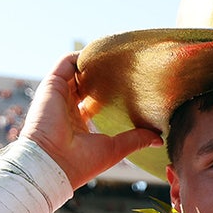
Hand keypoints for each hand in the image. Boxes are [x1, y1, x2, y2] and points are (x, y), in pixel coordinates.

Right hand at [21, 52, 161, 187]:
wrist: (53, 162)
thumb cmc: (81, 162)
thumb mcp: (116, 148)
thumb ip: (136, 140)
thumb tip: (159, 140)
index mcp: (78, 124)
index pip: (91, 102)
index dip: (107, 93)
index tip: (126, 86)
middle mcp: (66, 108)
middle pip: (83, 84)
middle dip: (101, 74)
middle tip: (122, 65)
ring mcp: (58, 96)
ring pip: (75, 71)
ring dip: (92, 62)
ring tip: (113, 54)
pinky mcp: (52, 85)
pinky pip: (66, 63)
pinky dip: (80, 55)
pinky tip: (99, 51)